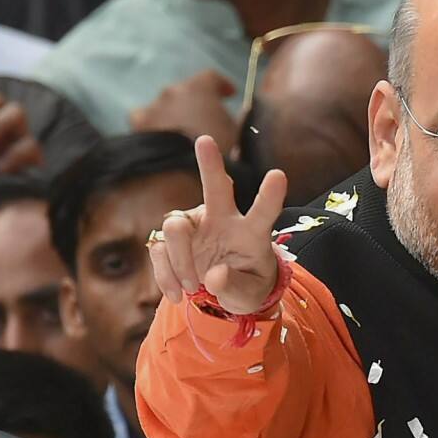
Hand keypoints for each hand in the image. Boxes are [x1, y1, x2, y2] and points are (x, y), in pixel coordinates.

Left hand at [130, 70, 238, 149]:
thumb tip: (240, 115)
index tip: (229, 94)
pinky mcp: (136, 129)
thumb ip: (236, 121)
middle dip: (195, 103)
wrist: (174, 176)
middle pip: (185, 92)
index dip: (221, 85)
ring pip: (164, 108)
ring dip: (174, 116)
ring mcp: (150, 110)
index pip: (212, 78)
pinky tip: (165, 146)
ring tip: (182, 135)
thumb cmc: (213, 154)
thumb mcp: (236, 136)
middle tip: (205, 120)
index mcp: (198, 88)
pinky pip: (148, 125)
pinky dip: (157, 132)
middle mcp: (171, 92)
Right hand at [148, 136, 287, 312]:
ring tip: (191, 287)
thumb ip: (235, 287)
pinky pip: (159, 249)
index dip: (270, 195)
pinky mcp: (170, 238)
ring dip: (180, 259)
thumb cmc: (246, 287)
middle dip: (210, 165)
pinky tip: (175, 293)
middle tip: (205, 140)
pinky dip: (165, 274)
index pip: (263, 211)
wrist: (222, 294)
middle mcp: (222, 219)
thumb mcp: (249, 296)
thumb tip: (214, 276)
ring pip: (175, 227)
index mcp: (251, 232)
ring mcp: (194, 225)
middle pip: (215, 188)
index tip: (279, 175)